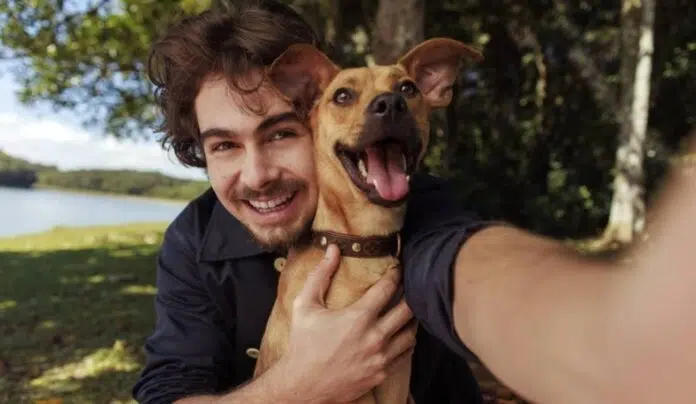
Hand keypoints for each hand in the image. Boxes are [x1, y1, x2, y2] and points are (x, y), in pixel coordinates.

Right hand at [279, 244, 415, 403]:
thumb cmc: (302, 344)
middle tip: (408, 287)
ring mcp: (380, 358)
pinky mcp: (381, 374)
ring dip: (411, 319)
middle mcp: (375, 337)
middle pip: (408, 309)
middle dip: (410, 294)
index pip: (388, 288)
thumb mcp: (305, 305)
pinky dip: (407, 342)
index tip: (397, 269)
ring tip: (408, 310)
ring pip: (411, 333)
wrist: (302, 385)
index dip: (396, 274)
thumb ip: (320, 275)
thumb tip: (333, 249)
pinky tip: (401, 334)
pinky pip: (406, 354)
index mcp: (358, 317)